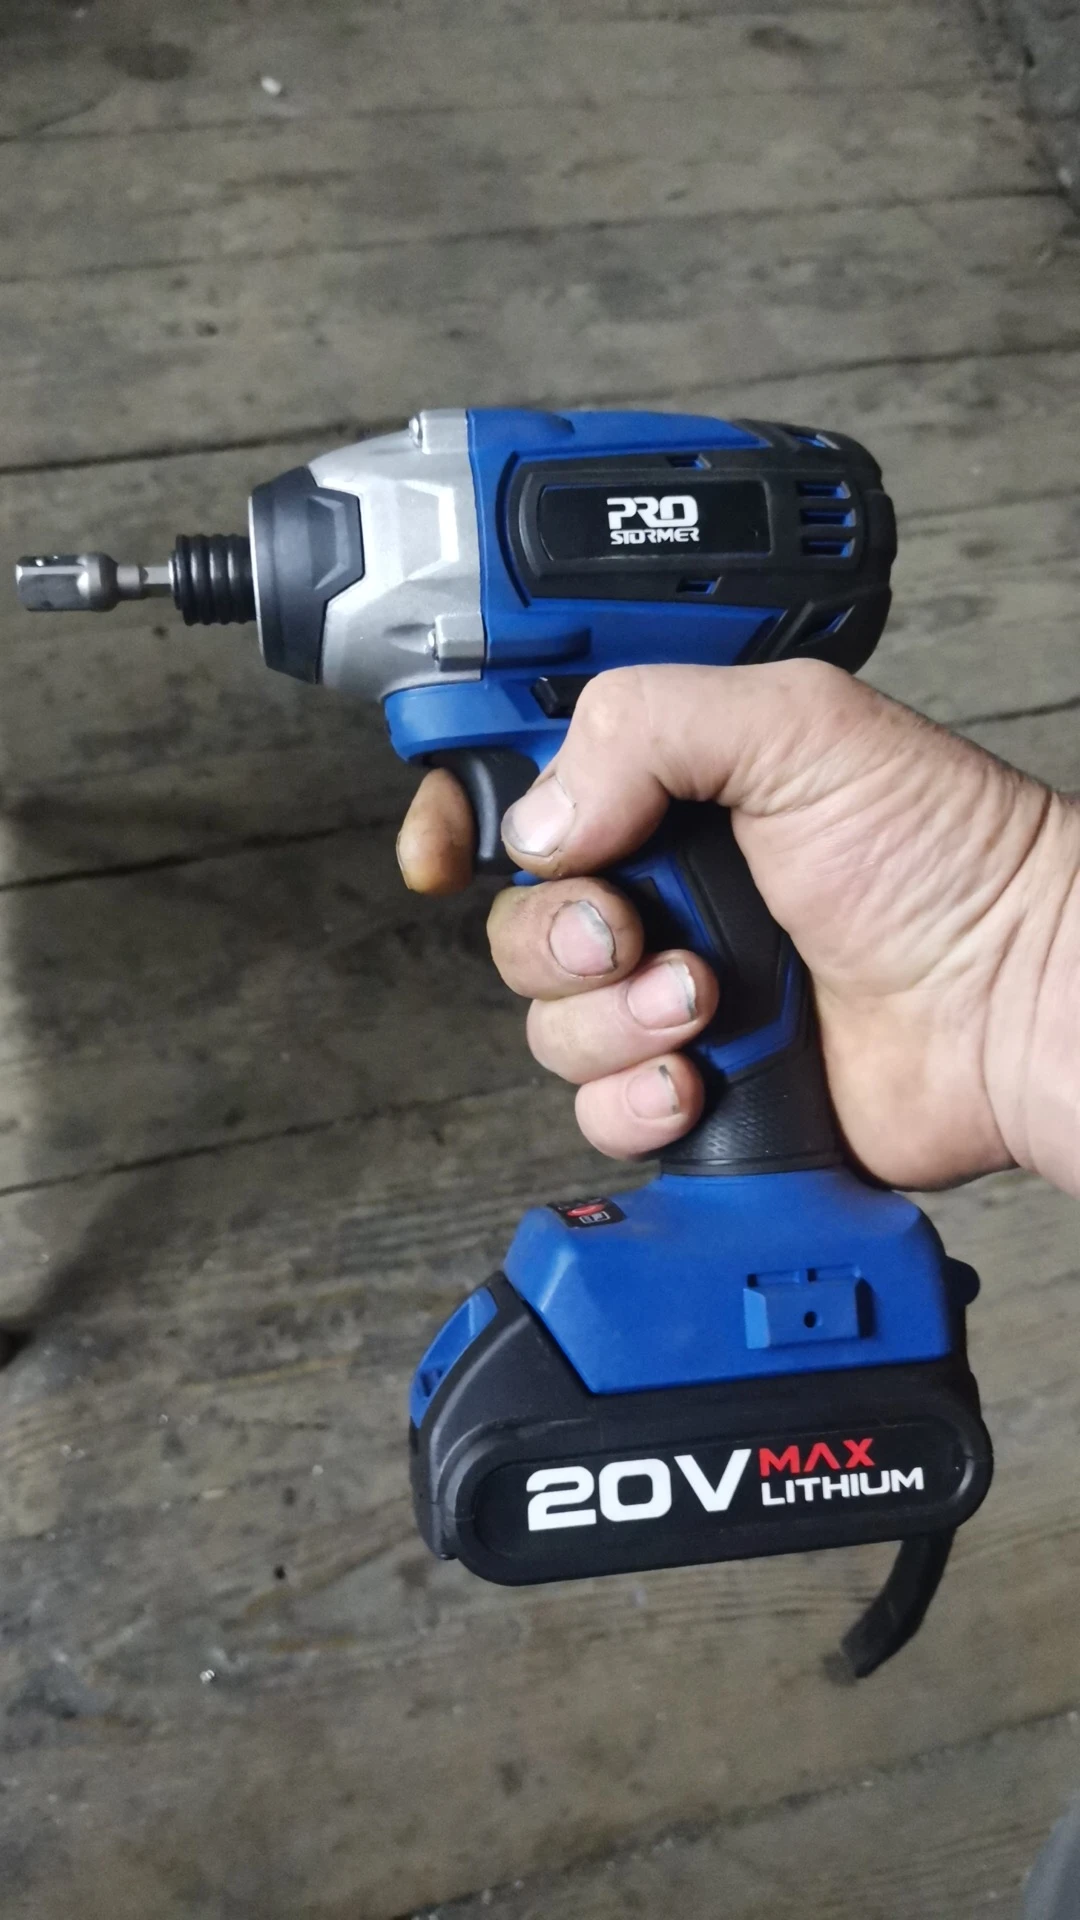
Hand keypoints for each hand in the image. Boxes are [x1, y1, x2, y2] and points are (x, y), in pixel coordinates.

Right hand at [397, 662, 1079, 1194]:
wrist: (1012, 997)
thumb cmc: (946, 853)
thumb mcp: (797, 726)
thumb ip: (644, 726)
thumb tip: (538, 819)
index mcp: (670, 790)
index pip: (517, 791)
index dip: (459, 817)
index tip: (444, 849)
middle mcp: (663, 892)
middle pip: (516, 920)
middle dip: (558, 935)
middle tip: (634, 930)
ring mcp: (675, 994)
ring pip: (549, 1024)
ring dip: (611, 1019)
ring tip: (703, 1000)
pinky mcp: (697, 1089)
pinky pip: (597, 1109)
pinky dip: (634, 1099)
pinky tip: (699, 1078)